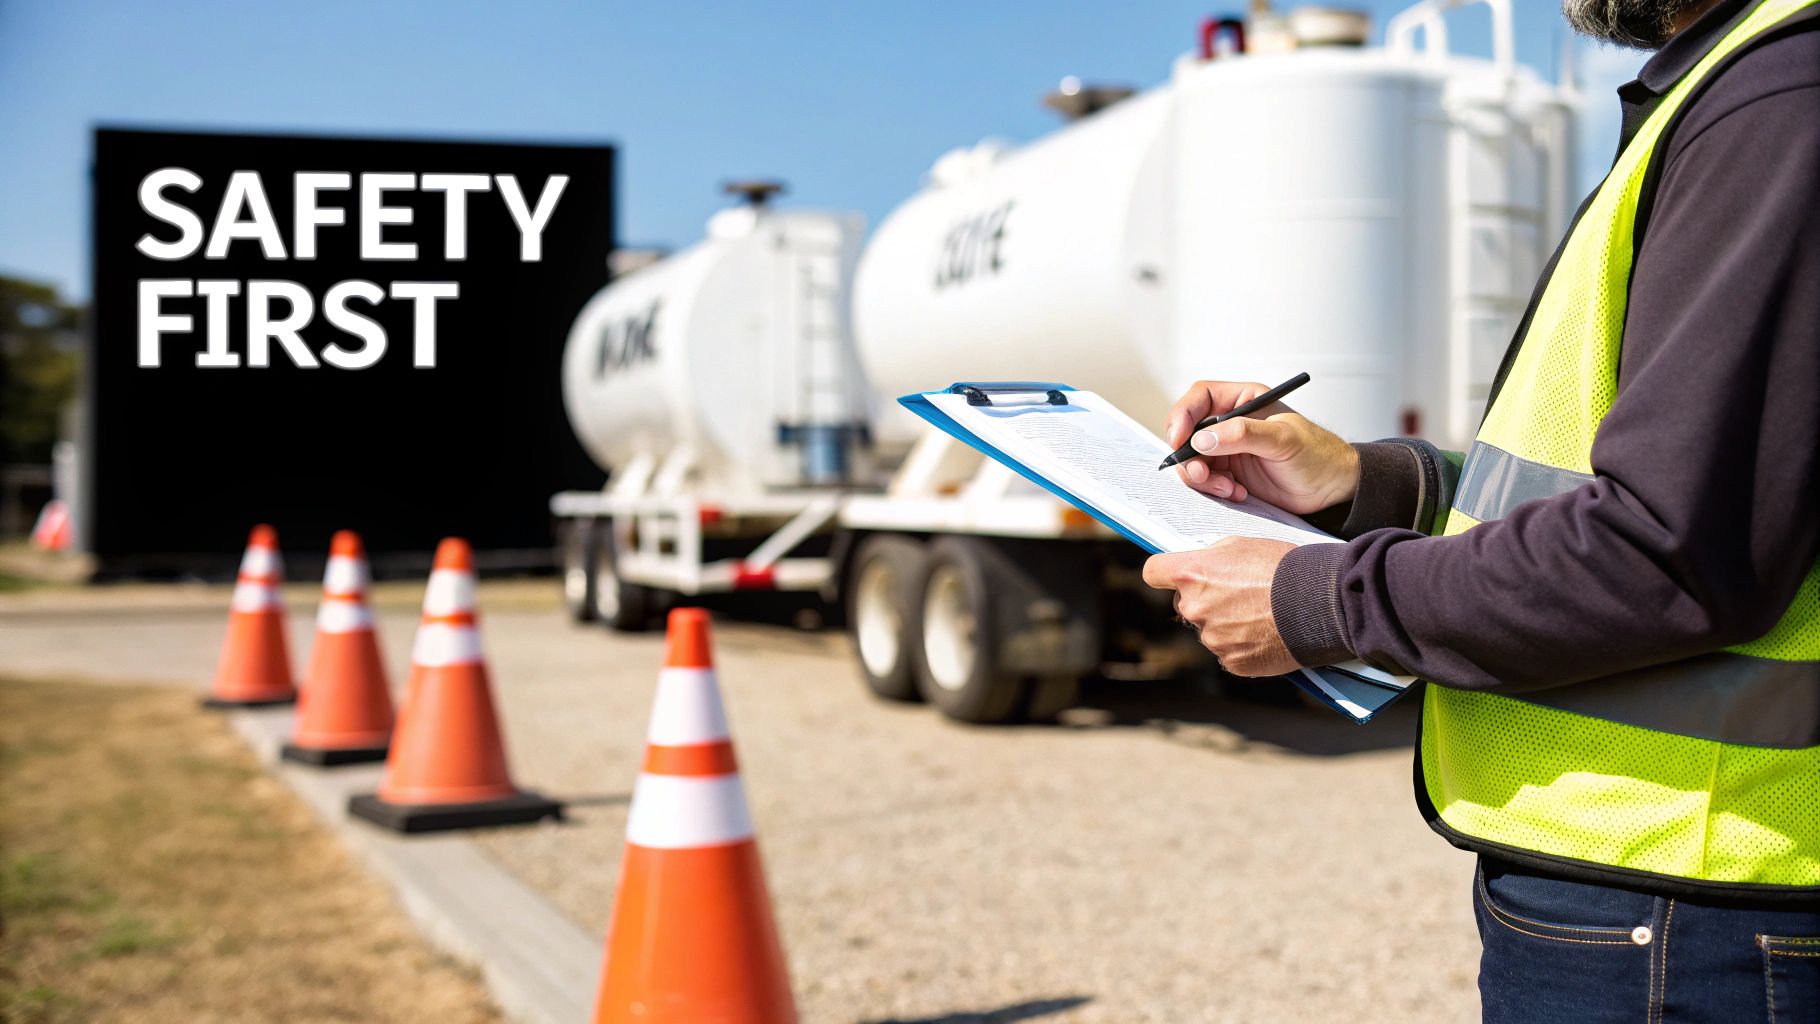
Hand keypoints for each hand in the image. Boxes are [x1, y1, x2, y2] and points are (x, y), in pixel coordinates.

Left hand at [1142, 537, 1298, 676]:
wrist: (1320, 602)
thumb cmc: (1283, 567)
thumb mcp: (1242, 545)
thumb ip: (1212, 557)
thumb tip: (1201, 567)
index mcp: (1192, 574)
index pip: (1154, 572)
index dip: (1164, 573)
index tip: (1173, 575)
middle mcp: (1195, 608)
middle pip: (1185, 604)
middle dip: (1205, 600)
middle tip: (1239, 594)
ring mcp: (1212, 639)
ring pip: (1210, 630)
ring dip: (1227, 625)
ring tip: (1262, 613)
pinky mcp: (1233, 662)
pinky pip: (1230, 653)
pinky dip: (1244, 646)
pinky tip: (1267, 633)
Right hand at [1164, 380, 1359, 513]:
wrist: (1331, 488)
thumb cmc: (1317, 455)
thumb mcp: (1282, 439)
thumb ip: (1242, 435)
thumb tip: (1202, 439)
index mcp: (1244, 401)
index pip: (1199, 398)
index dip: (1182, 415)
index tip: (1179, 439)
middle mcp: (1230, 423)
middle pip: (1188, 432)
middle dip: (1189, 456)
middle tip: (1201, 474)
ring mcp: (1227, 450)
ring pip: (1192, 460)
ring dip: (1202, 478)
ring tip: (1228, 489)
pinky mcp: (1229, 474)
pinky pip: (1204, 480)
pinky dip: (1213, 490)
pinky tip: (1237, 494)